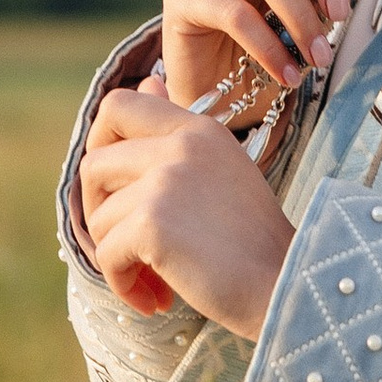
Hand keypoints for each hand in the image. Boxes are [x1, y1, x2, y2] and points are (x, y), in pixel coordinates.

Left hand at [78, 81, 296, 336]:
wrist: (286, 286)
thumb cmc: (255, 242)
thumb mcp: (221, 170)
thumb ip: (177, 132)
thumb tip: (147, 81)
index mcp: (199, 129)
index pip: (119, 104)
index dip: (99, 142)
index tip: (114, 185)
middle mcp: (181, 145)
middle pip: (94, 163)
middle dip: (98, 209)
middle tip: (124, 243)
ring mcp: (165, 181)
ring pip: (99, 218)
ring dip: (117, 257)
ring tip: (154, 283)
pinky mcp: (153, 224)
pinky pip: (106, 254)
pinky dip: (123, 284)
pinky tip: (153, 301)